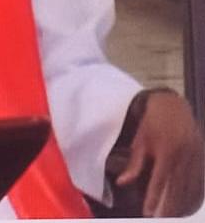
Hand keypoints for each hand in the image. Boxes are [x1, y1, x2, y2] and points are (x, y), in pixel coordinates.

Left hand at [116, 91, 204, 215]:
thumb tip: (122, 182)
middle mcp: (183, 155)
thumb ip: (133, 164)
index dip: (154, 198)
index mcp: (166, 151)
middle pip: (177, 187)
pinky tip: (188, 204)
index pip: (159, 181)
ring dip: (182, 202)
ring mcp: (195, 156)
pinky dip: (194, 193)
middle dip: (169, 205)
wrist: (173, 107)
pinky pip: (199, 179)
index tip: (148, 212)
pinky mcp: (202, 156)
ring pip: (190, 185)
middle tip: (162, 218)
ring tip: (173, 215)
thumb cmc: (152, 124)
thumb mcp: (140, 141)